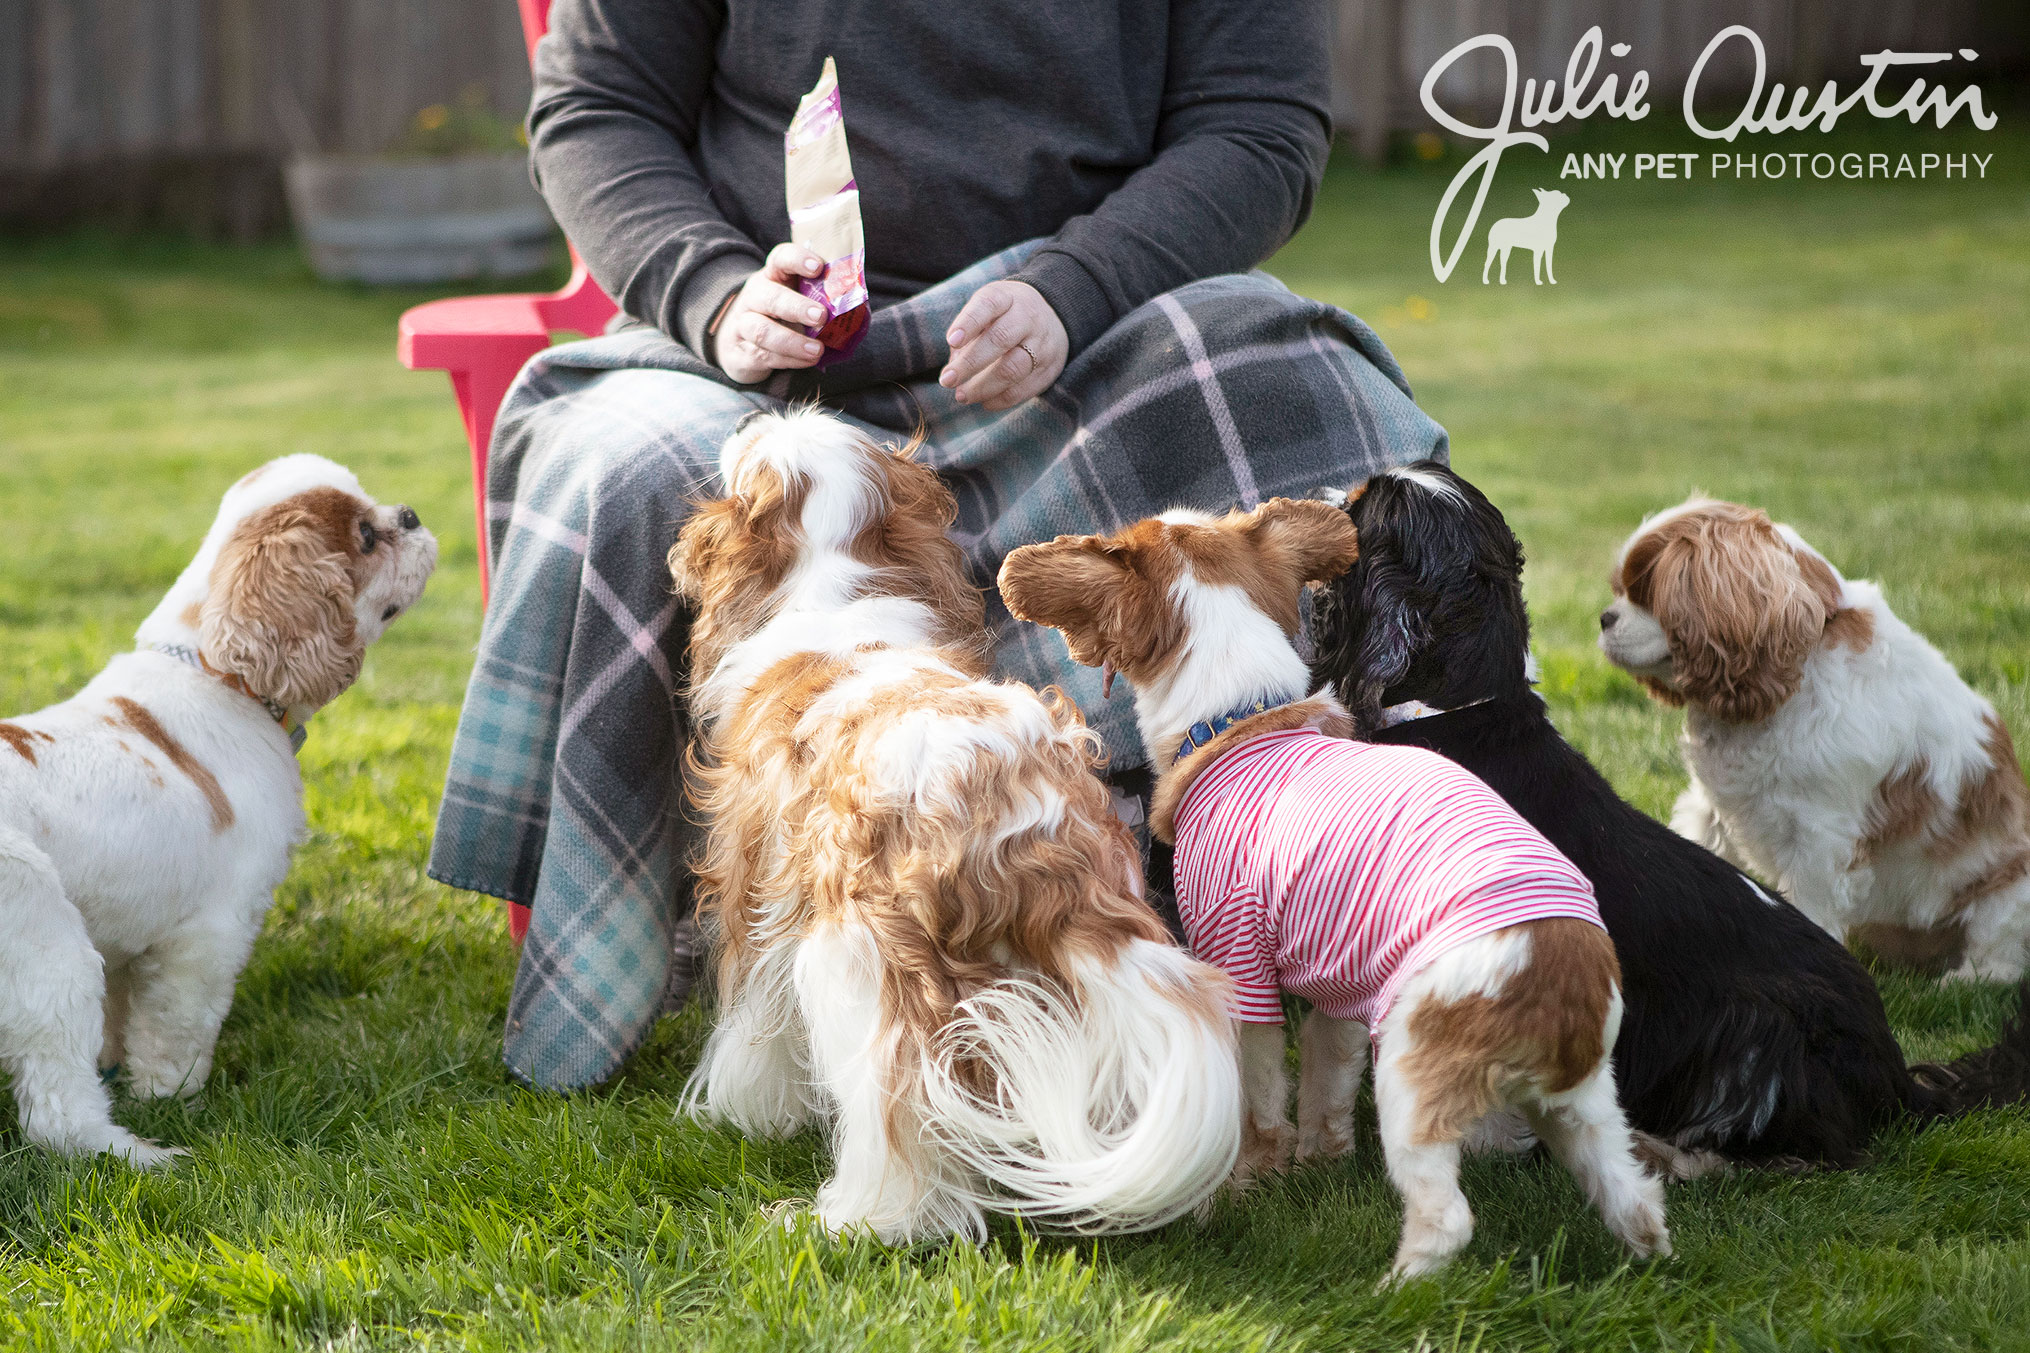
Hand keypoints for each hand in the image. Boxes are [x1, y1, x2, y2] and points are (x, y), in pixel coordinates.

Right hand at [713, 242, 830, 384]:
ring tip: (816, 350)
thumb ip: (820, 297)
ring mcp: (743, 324)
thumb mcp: (796, 299)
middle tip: (821, 317)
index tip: (818, 267)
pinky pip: (765, 356)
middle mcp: (755, 297)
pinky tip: (807, 361)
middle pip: (771, 298)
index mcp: (772, 276)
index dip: (798, 259)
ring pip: (762, 331)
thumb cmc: (781, 316)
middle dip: (797, 307)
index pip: (781, 259)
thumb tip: (856, 304)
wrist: (740, 342)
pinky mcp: (742, 352)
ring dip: (792, 342)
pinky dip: (789, 360)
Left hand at [940, 280, 1067, 410]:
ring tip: (962, 396)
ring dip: (983, 387)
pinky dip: (1000, 399)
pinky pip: (1024, 388)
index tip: (951, 341)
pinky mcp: (1049, 368)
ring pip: (1013, 368)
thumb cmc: (1004, 316)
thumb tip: (950, 372)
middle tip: (947, 380)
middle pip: (1000, 339)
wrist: (1052, 317)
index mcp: (1007, 297)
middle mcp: (1028, 318)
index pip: (988, 305)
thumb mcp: (986, 311)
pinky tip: (984, 401)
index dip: (969, 323)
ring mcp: (1042, 344)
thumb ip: (967, 335)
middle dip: (970, 363)